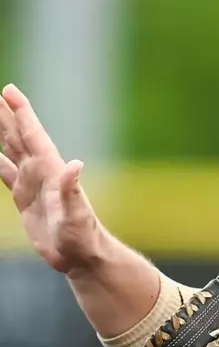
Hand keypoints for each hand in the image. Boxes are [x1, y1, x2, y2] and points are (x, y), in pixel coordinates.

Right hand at [0, 84, 103, 272]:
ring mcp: (33, 184)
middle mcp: (41, 173)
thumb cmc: (83, 235)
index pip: (33, 135)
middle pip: (19, 137)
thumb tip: (75, 165)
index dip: (21, 113)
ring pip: (12, 151)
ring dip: (2, 132)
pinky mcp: (25, 199)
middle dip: (7, 114)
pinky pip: (6, 175)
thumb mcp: (77, 214)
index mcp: (51, 171)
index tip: (9, 91)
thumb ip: (73, 191)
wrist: (82, 254)